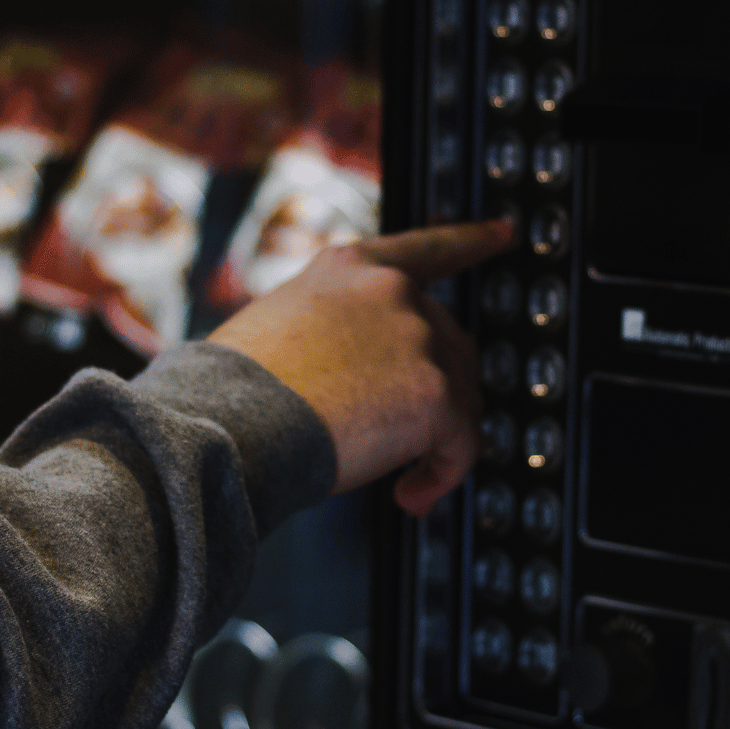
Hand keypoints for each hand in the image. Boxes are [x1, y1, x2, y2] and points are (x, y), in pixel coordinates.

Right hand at [208, 219, 513, 514]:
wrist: (225, 425)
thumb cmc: (231, 392)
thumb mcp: (278, 328)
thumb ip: (334, 332)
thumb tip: (362, 379)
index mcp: (350, 269)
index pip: (425, 248)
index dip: (470, 241)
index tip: (504, 232)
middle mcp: (391, 291)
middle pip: (449, 343)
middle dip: (433, 395)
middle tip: (398, 440)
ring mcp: (418, 337)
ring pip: (460, 396)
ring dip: (434, 443)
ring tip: (397, 482)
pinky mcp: (435, 391)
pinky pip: (461, 443)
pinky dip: (441, 475)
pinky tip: (409, 496)